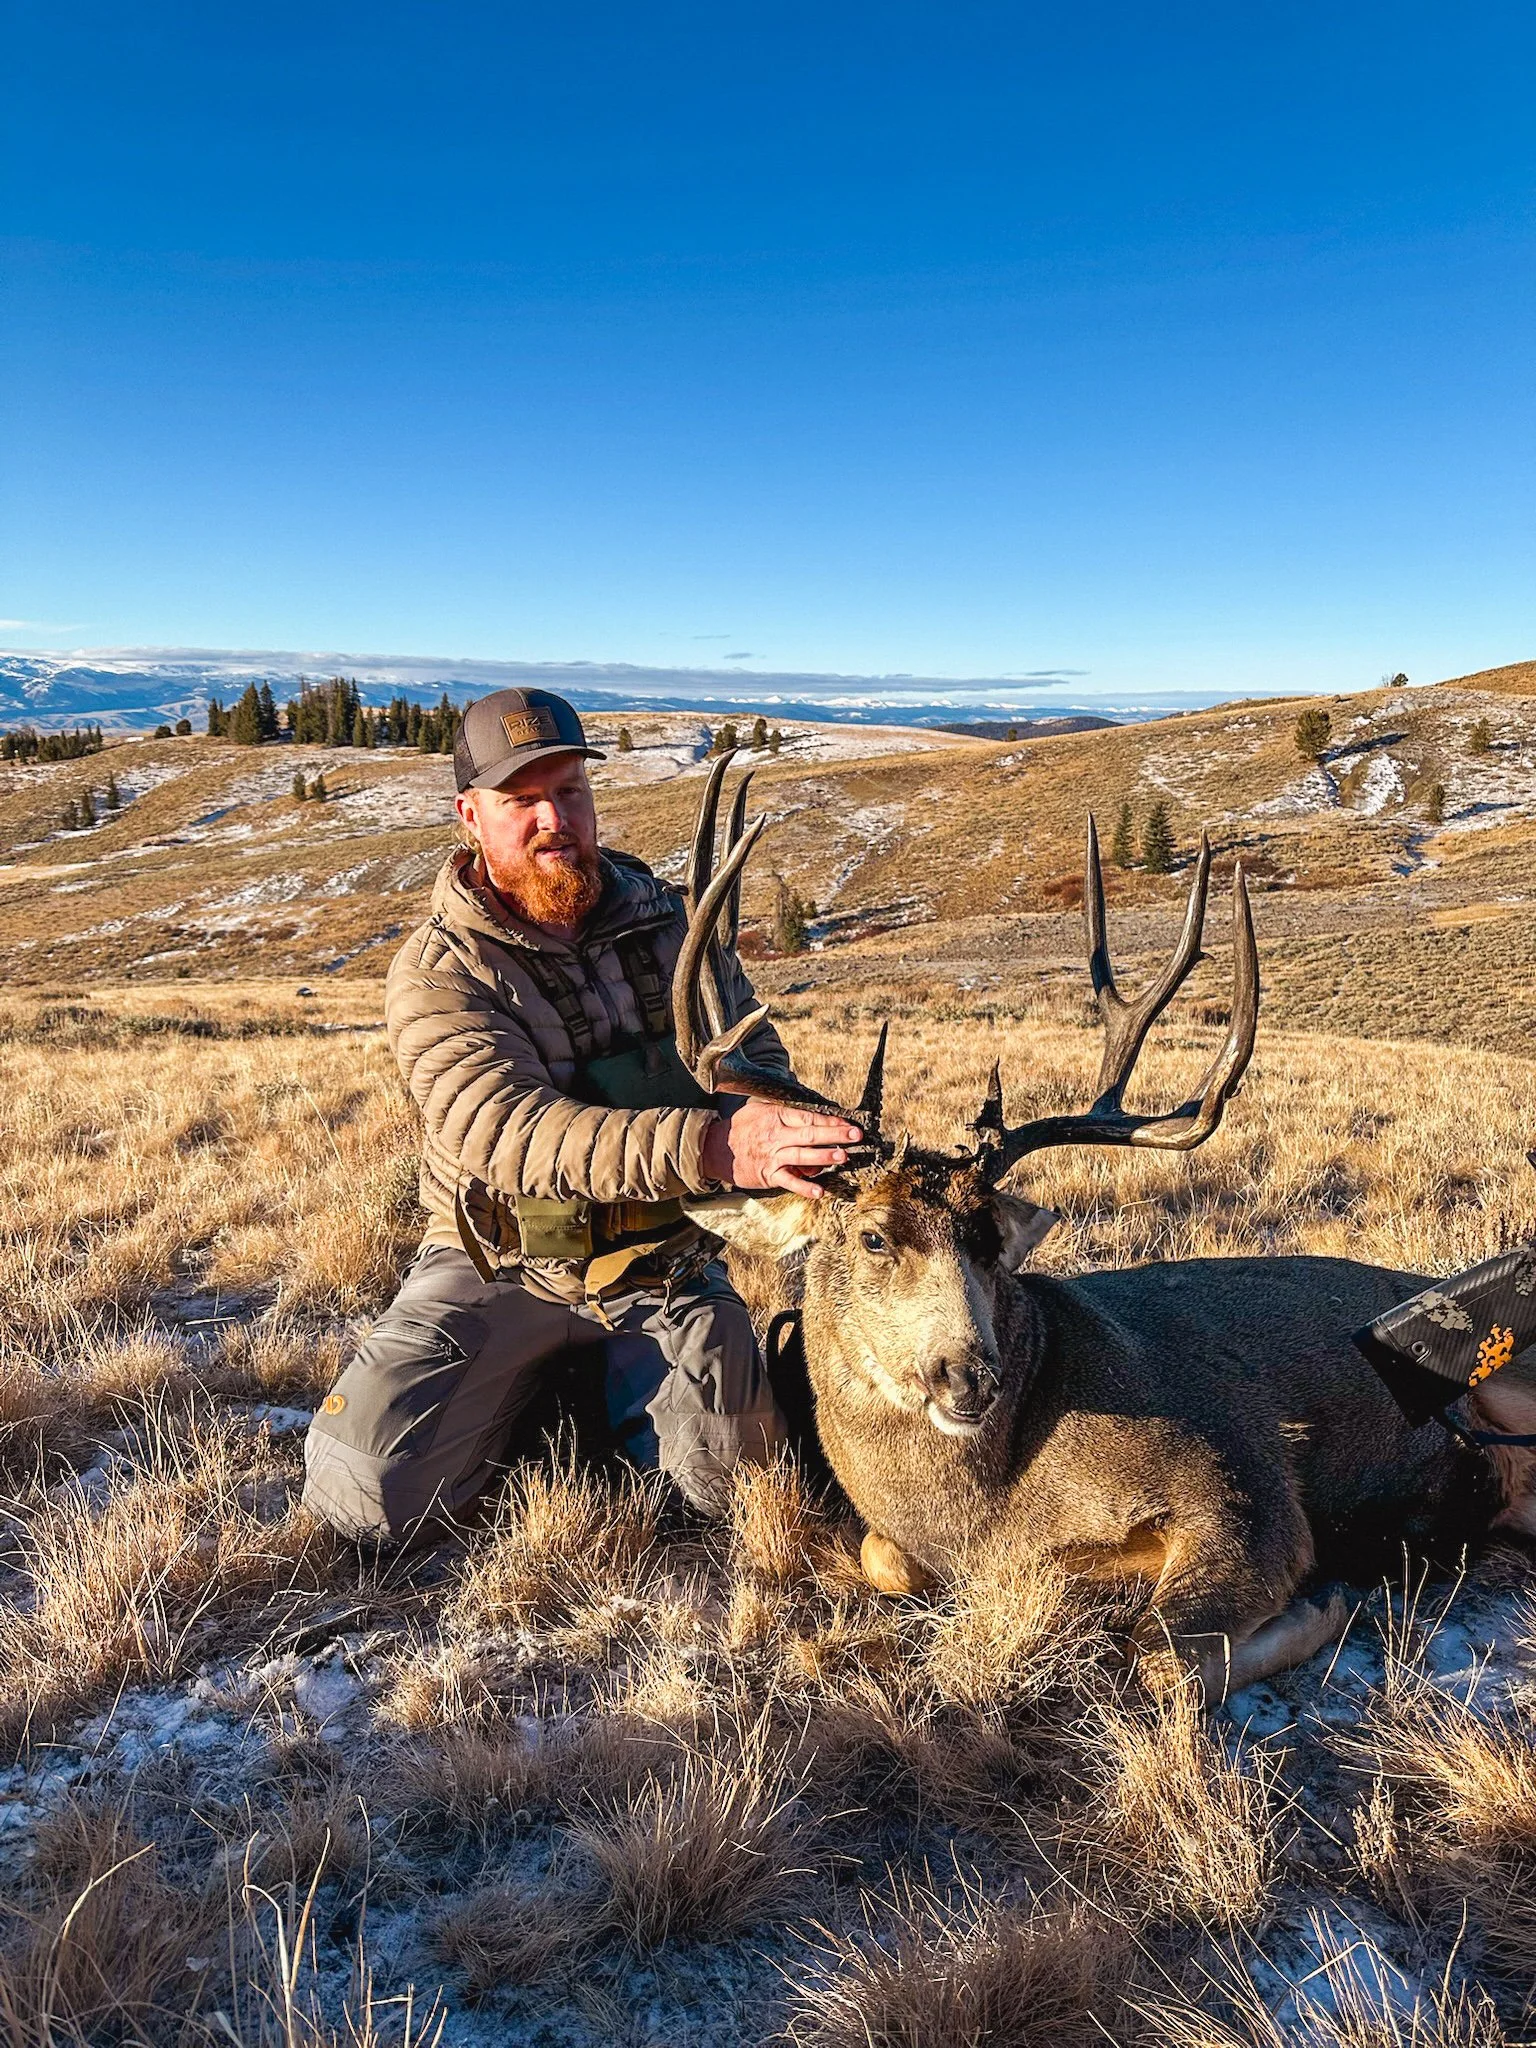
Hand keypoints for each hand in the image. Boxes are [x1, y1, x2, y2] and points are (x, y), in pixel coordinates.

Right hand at [701, 1100, 861, 1198]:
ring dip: (823, 1156)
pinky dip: (804, 1187)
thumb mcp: (759, 1108)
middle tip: (855, 1136)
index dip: (829, 1121)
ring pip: (802, 1156)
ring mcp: (772, 1156)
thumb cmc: (741, 1128)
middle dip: (834, 1135)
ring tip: (842, 1156)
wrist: (714, 1149)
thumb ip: (784, 1109)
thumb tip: (809, 1107)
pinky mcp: (768, 1174)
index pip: (807, 1117)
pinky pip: (789, 1181)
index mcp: (776, 1116)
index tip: (847, 1123)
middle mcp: (776, 1135)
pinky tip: (820, 1192)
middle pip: (809, 1134)